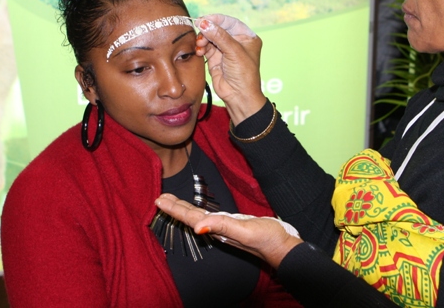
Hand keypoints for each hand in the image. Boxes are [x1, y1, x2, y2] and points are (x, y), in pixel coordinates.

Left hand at [155, 194, 302, 267]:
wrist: (283, 246)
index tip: (159, 201)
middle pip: (191, 216)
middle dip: (175, 207)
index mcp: (217, 229)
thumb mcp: (245, 230)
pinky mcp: (233, 224)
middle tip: (160, 198)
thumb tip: (198, 227)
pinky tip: (197, 211)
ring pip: (199, 216)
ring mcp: (225, 227)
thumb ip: (222, 226)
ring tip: (172, 202)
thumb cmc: (267, 239)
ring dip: (184, 209)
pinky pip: (210, 216)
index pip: (191, 218)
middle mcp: (218, 229)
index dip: (175, 209)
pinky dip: (199, 211)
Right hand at [194, 14, 265, 122]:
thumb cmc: (244, 74)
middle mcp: (237, 42)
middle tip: (199, 30)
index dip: (217, 19)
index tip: (205, 18)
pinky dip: (201, 47)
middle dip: (208, 30)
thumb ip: (219, 36)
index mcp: (247, 37)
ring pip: (210, 37)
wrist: (238, 96)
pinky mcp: (216, 58)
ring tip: (200, 44)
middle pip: (219, 29)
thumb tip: (204, 23)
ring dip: (203, 39)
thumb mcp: (233, 52)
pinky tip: (199, 51)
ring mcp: (225, 50)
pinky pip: (206, 47)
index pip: (230, 22)